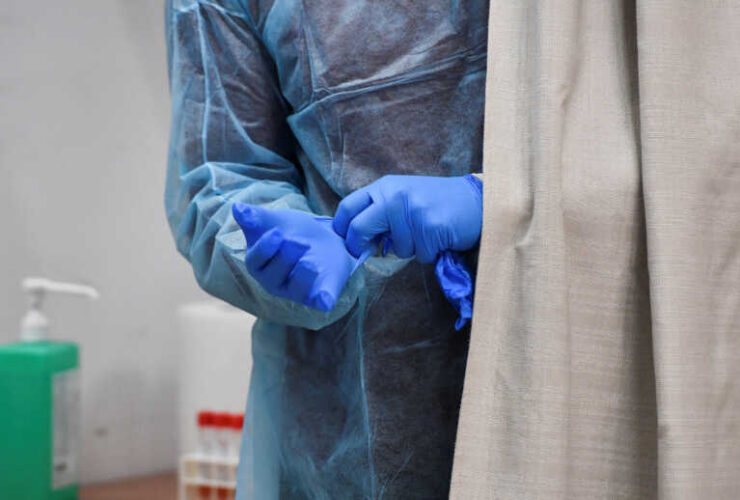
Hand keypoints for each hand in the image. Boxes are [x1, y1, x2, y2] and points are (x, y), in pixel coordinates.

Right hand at [232, 203, 359, 311]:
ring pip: (296, 289)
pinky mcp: (320, 295)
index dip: (265, 248)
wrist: (325, 238)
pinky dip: (322, 301)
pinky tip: (325, 300)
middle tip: (302, 242)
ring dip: (304, 275)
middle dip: (287, 257)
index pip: (255, 260)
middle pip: (274, 275)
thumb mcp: (275, 220)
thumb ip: (256, 217)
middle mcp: (274, 282)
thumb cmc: (292, 231)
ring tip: (312, 261)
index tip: (277, 233)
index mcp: (259, 264)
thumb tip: (236, 207)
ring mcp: (297, 291)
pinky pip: (320, 302)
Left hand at [333, 174, 481, 262]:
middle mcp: (395, 196)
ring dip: (410, 250)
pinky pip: (419, 255)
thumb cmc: (438, 202)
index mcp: (386, 186)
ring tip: (426, 234)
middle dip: (359, 244)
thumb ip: (381, 213)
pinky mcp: (430, 228)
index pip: (349, 206)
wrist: (477, 200)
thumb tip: (359, 240)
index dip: (341, 227)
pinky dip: (429, 253)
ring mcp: (412, 211)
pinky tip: (440, 238)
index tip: (344, 241)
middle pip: (359, 227)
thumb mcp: (404, 197)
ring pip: (395, 249)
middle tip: (366, 252)